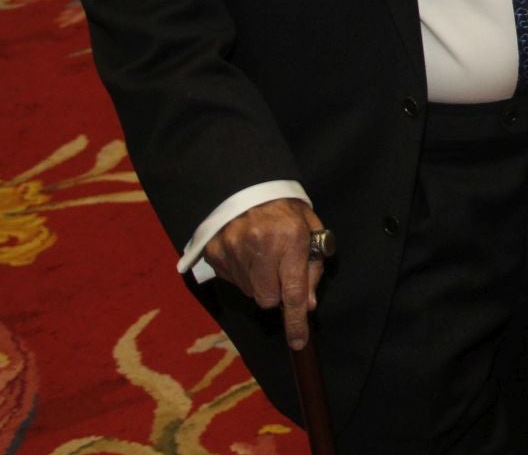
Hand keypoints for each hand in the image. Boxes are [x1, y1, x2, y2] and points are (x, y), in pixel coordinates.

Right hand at [203, 197, 327, 349]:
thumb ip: (312, 267)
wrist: (248, 186)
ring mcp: (233, 251)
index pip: (294, 292)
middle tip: (280, 270)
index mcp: (289, 239)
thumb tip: (308, 304)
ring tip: (263, 254)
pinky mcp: (215, 254)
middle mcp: (259, 248)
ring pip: (249, 292)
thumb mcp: (310, 231)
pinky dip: (242, 274)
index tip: (298, 341)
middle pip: (267, 299)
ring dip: (259, 282)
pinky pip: (232, 281)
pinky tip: (247, 253)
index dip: (296, 321)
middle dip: (277, 293)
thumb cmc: (286, 210)